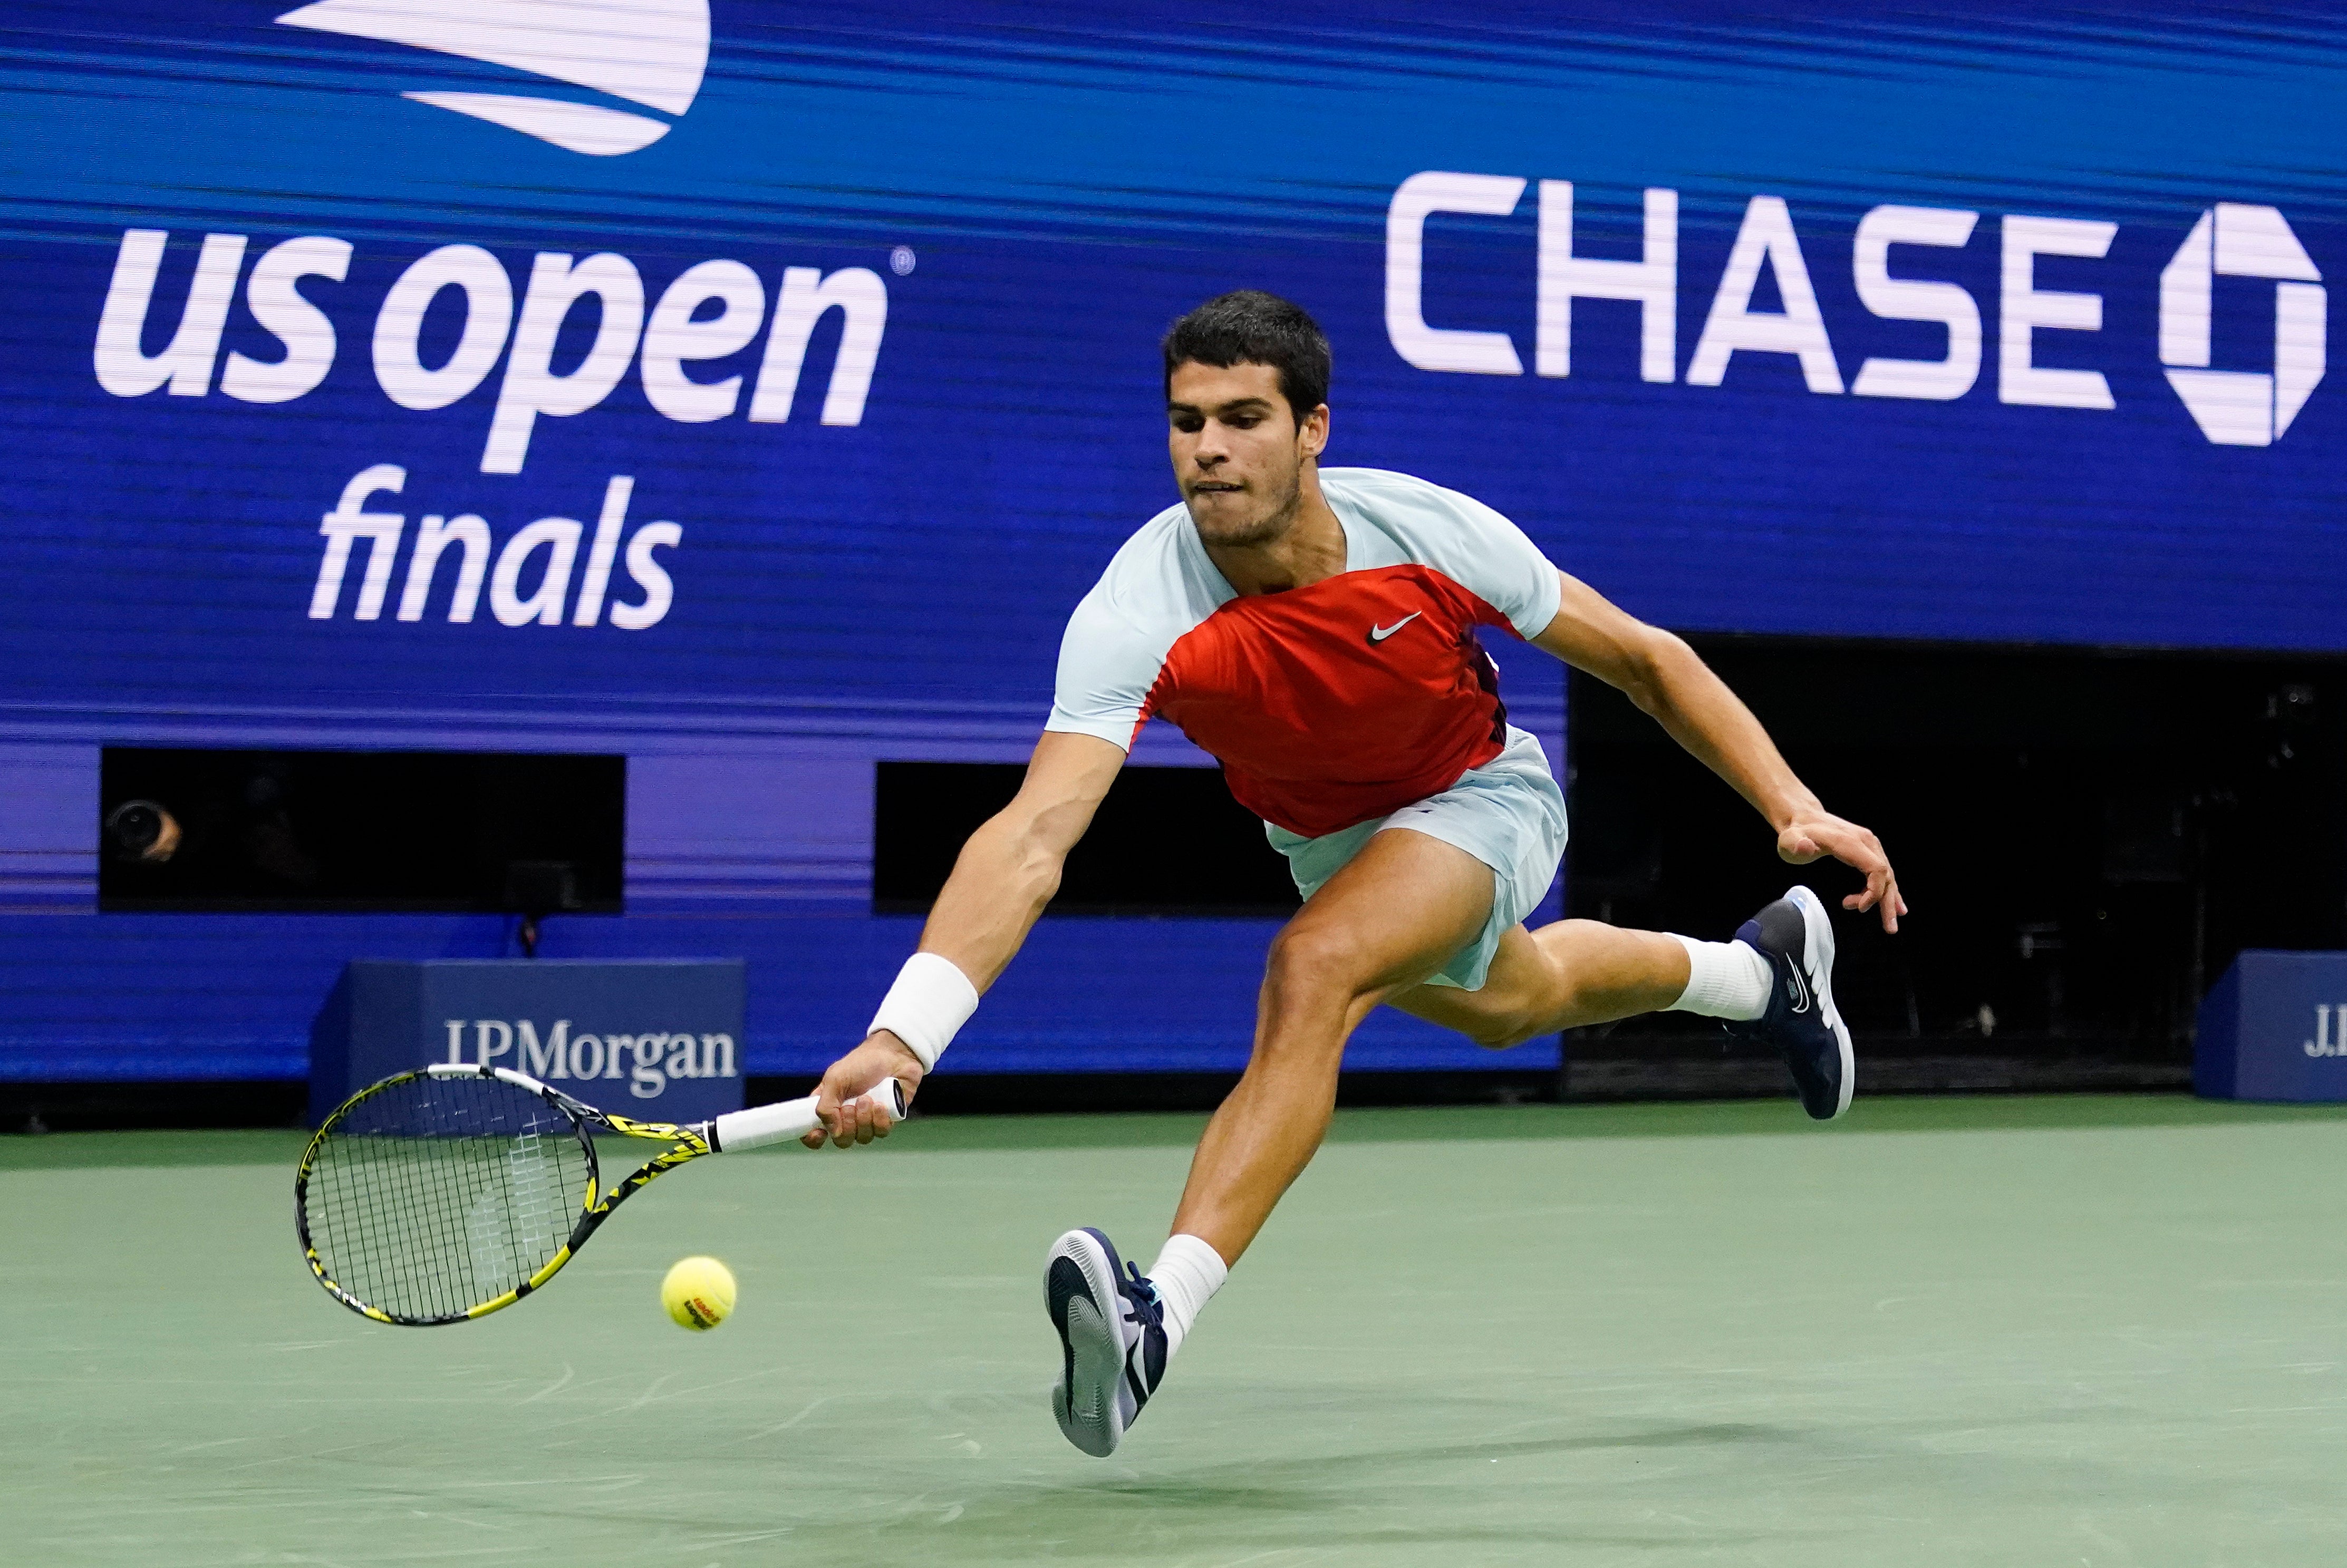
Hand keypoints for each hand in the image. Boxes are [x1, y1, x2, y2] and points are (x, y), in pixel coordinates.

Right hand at [800, 1033, 923, 1148]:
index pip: (815, 1133)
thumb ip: (826, 1105)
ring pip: (862, 1138)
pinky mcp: (887, 1120)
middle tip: (851, 1105)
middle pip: (842, 1141)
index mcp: (829, 1107)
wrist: (893, 1054)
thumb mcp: (835, 1079)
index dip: (814, 1139)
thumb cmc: (861, 1063)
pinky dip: (880, 1119)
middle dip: (847, 1125)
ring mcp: (868, 1120)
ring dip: (864, 1119)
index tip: (819, 1134)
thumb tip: (833, 1132)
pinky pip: (881, 1132)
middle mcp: (847, 1118)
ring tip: (867, 1098)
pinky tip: (881, 1103)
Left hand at [1777, 809, 1906, 933]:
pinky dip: (1888, 889)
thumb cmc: (1795, 833)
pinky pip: (1882, 872)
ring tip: (1889, 924)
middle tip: (1889, 928)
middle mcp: (1865, 841)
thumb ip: (1795, 844)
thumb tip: (1806, 847)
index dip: (1873, 891)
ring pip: (1887, 875)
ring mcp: (1869, 844)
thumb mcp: (1789, 840)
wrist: (1803, 818)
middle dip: (1887, 903)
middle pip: (1886, 875)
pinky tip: (1896, 906)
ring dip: (1888, 900)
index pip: (1876, 869)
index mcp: (1850, 842)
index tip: (1858, 908)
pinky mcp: (1868, 849)